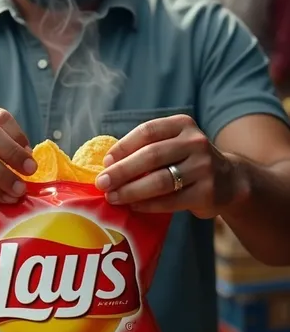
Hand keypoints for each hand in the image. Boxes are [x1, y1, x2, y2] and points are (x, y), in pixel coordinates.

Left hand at [95, 114, 244, 217]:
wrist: (230, 179)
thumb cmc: (187, 161)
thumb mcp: (173, 144)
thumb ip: (147, 148)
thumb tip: (108, 164)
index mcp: (182, 125)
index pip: (148, 131)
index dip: (123, 146)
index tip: (106, 162)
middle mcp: (195, 142)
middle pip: (151, 156)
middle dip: (122, 171)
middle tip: (102, 183)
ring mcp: (204, 167)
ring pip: (160, 180)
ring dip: (132, 190)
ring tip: (113, 197)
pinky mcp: (208, 192)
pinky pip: (172, 200)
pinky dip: (149, 204)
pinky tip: (134, 206)